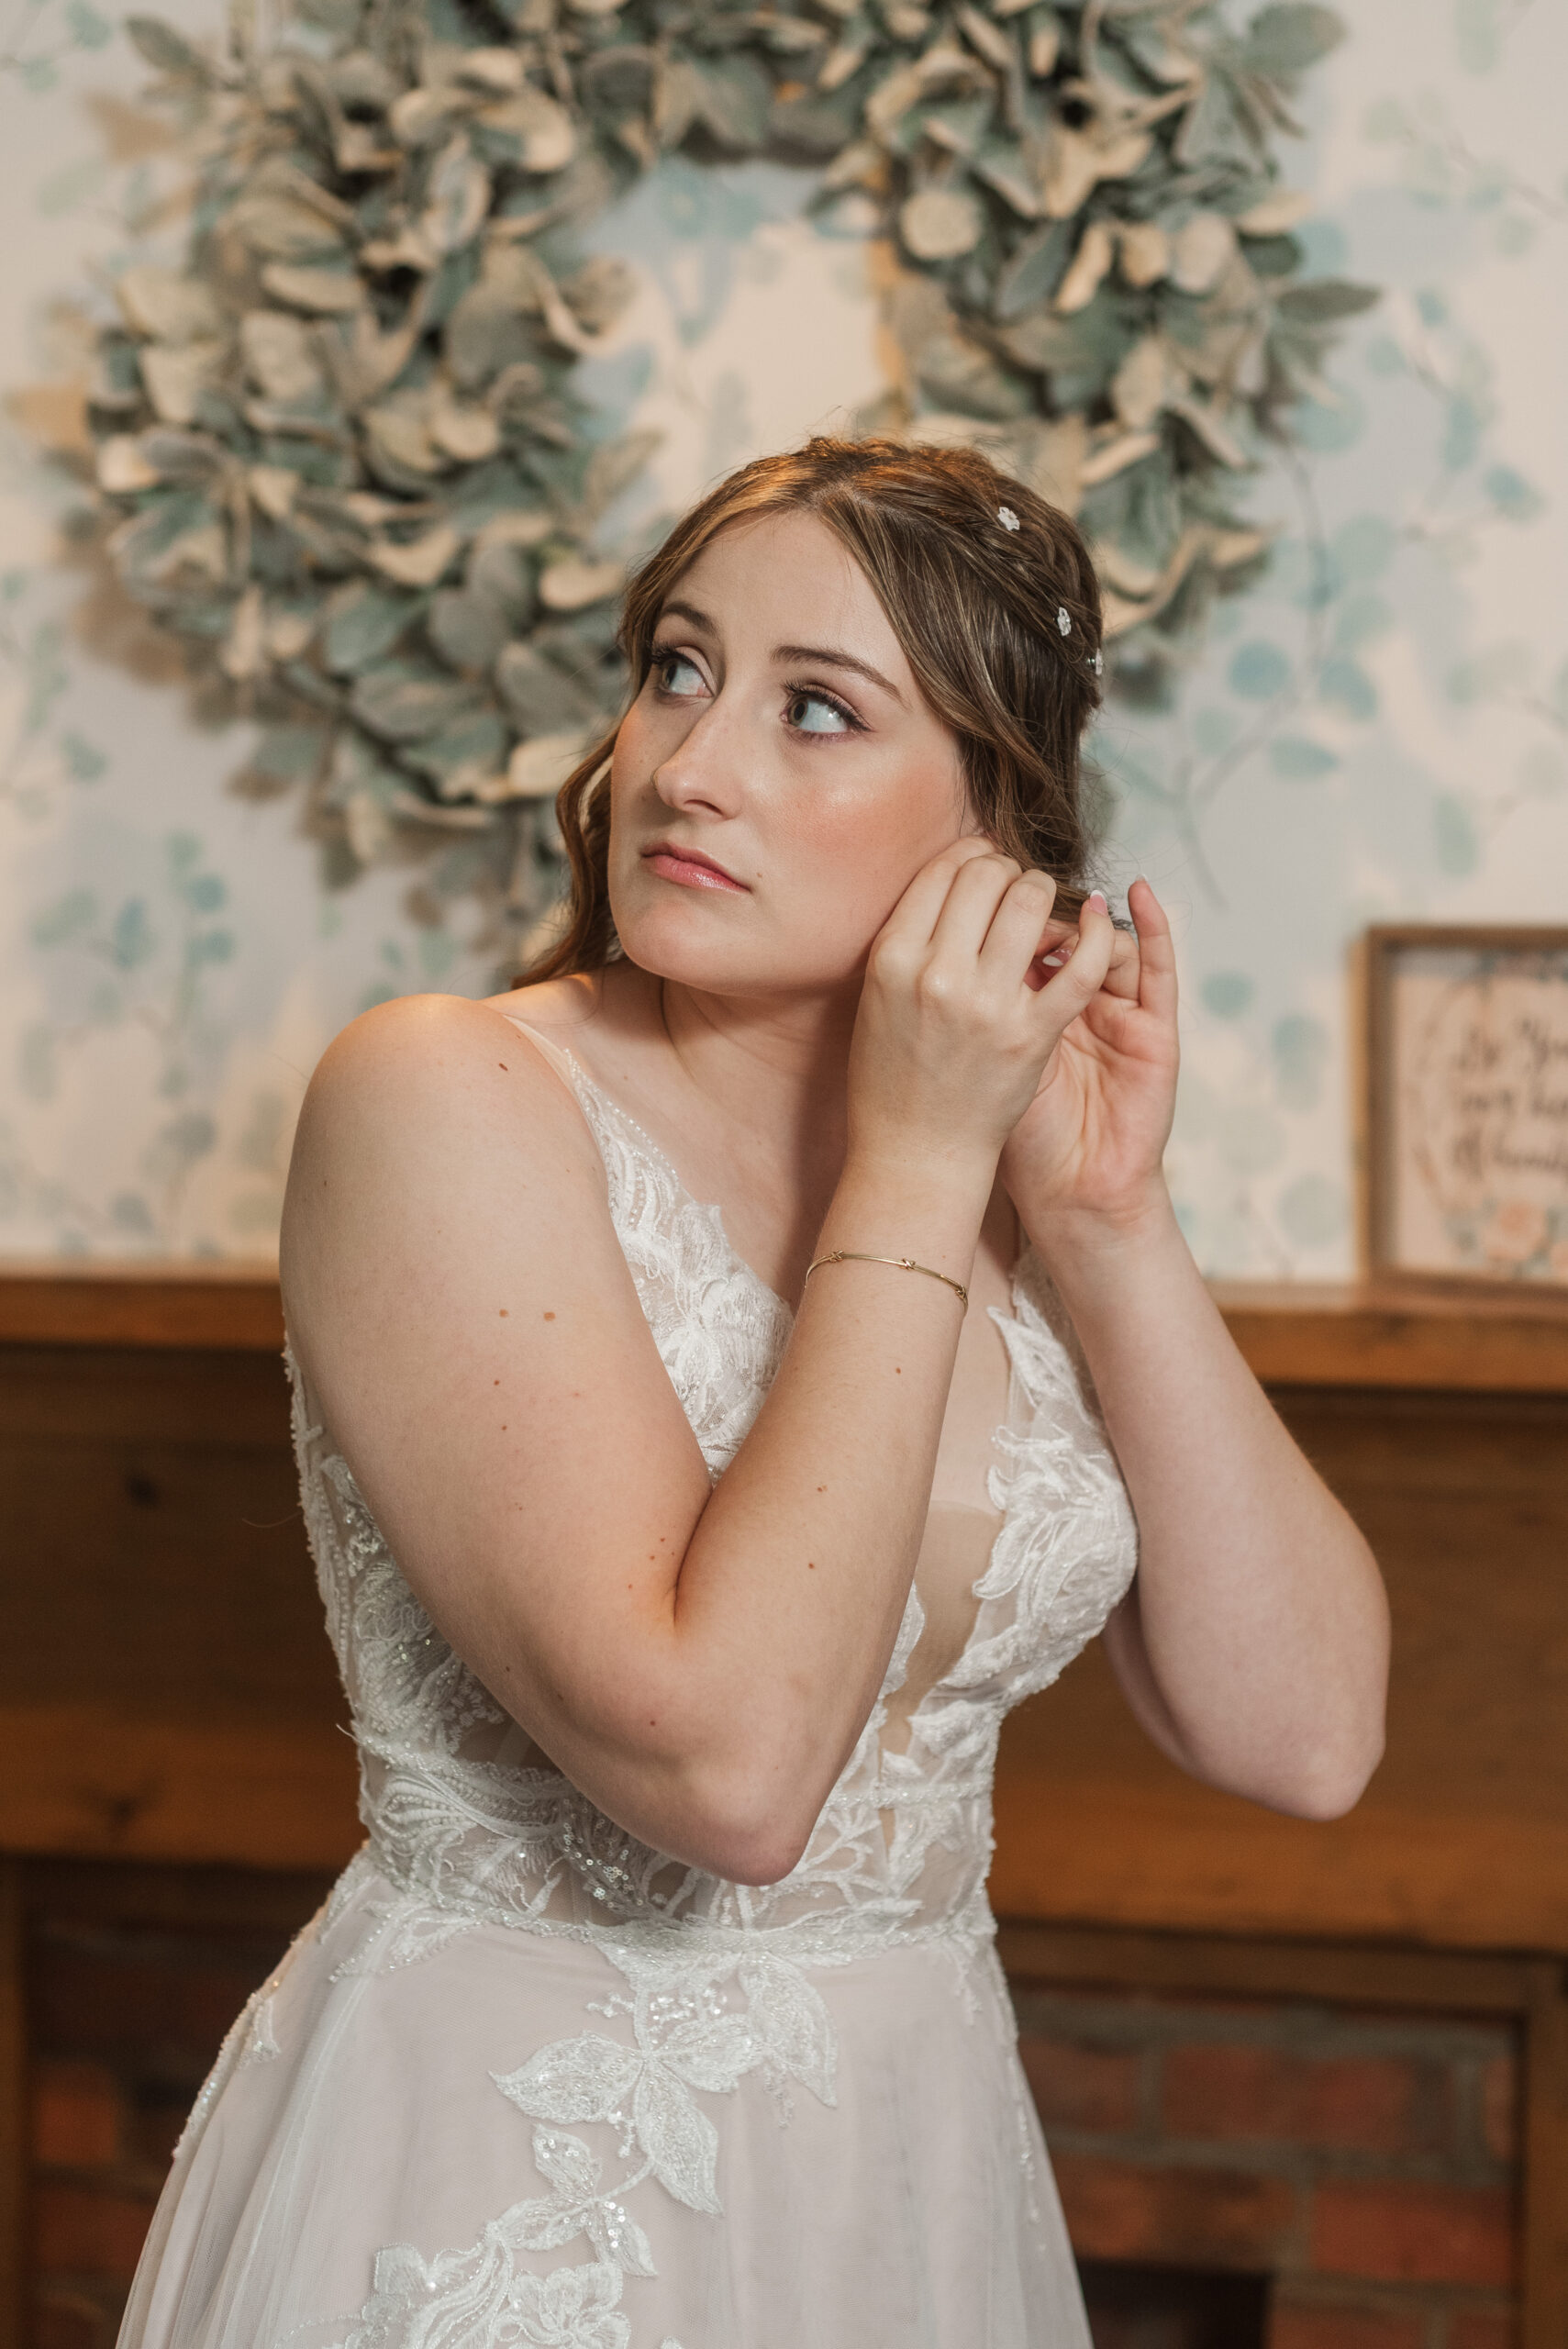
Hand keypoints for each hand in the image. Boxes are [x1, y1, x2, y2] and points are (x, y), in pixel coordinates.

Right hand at [847, 841, 1116, 1182]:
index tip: (984, 868)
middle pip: (987, 875)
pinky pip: (1079, 965)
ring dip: (1045, 895)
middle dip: (1010, 872)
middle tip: (1016, 890)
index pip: (942, 872)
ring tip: (1044, 914)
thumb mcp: (877, 999)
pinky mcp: (1031, 1035)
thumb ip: (908, 942)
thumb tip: (949, 881)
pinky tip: (1095, 925)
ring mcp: (987, 1005)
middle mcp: (936, 974)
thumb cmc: (892, 1079)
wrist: (915, 1155)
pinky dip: (1095, 936)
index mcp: (892, 959)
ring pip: (1031, 902)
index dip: (972, 857)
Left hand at [998, 877, 1178, 1237]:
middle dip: (1035, 912)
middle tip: (1014, 911)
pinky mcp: (1158, 1030)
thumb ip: (980, 1005)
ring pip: (1106, 940)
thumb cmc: (1016, 1135)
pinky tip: (1137, 893)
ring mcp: (1121, 1013)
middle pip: (1061, 929)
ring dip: (1082, 922)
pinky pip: (1159, 967)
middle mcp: (1080, 1003)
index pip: (1022, 937)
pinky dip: (1153, 926)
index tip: (973, 908)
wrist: (1069, 1192)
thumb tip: (948, 941)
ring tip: (1061, 922)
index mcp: (1036, 1007)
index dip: (1000, 914)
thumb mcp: (988, 1058)